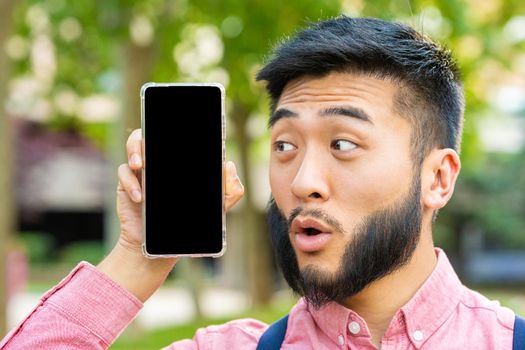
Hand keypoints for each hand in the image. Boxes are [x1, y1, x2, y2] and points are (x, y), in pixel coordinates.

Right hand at [98, 128, 243, 301]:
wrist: (162, 248)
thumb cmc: (190, 224)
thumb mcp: (217, 209)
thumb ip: (230, 190)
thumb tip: (229, 166)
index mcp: (178, 162)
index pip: (175, 137)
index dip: (174, 129)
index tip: (181, 129)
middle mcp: (160, 161)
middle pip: (151, 134)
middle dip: (149, 133)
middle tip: (153, 148)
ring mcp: (143, 170)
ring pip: (134, 145)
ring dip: (134, 151)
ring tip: (140, 165)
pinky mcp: (127, 184)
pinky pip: (123, 173)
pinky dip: (130, 183)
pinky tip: (140, 197)